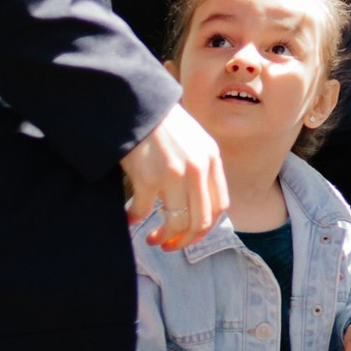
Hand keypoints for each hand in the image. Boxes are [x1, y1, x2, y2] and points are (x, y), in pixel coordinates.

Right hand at [124, 103, 228, 248]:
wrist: (139, 105)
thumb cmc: (165, 126)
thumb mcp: (196, 142)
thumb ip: (202, 169)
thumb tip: (200, 204)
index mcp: (212, 160)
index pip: (220, 206)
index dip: (206, 227)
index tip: (191, 234)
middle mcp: (198, 169)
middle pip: (201, 221)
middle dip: (186, 240)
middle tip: (171, 245)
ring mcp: (174, 175)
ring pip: (176, 223)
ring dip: (164, 237)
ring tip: (153, 239)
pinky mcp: (148, 177)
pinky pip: (143, 211)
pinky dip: (135, 219)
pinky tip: (130, 218)